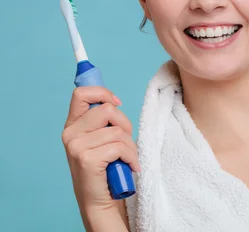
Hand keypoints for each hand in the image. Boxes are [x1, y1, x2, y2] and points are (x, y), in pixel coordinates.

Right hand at [61, 86, 140, 218]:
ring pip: (118, 130)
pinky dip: (132, 157)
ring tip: (128, 158)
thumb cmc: (106, 169)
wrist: (100, 201)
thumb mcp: (101, 140)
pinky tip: (131, 166)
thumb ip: (103, 122)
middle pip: (107, 110)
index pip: (81, 94)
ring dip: (131, 146)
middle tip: (127, 142)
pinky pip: (120, 147)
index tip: (117, 104)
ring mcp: (76, 146)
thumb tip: (114, 102)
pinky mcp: (87, 159)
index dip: (103, 93)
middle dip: (125, 125)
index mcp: (73, 125)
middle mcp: (70, 134)